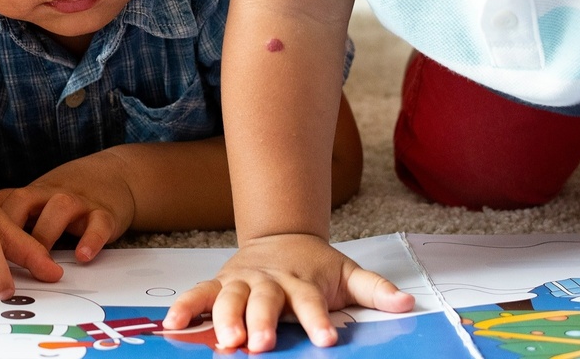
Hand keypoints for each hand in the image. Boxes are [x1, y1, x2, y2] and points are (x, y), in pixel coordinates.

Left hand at [0, 152, 135, 262]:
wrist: (114, 176)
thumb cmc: (65, 195)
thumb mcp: (35, 199)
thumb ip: (7, 212)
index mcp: (30, 195)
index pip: (2, 204)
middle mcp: (50, 195)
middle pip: (24, 202)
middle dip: (10, 227)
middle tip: (0, 259)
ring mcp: (78, 202)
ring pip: (59, 209)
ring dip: (48, 234)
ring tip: (42, 262)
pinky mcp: (104, 213)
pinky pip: (98, 224)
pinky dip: (91, 240)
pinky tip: (83, 256)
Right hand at [161, 234, 412, 352]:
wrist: (281, 236)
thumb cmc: (316, 265)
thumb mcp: (349, 273)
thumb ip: (375, 290)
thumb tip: (407, 303)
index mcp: (302, 282)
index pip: (312, 302)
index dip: (318, 319)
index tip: (326, 338)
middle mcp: (270, 281)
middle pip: (265, 301)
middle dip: (261, 322)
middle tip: (260, 345)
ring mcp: (242, 281)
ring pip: (230, 297)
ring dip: (224, 317)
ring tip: (223, 340)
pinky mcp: (220, 283)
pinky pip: (199, 294)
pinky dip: (185, 306)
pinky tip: (172, 324)